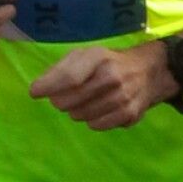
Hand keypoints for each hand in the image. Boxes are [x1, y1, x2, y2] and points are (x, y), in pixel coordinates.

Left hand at [28, 41, 175, 130]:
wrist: (148, 71)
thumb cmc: (107, 63)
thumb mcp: (84, 56)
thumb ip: (60, 70)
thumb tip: (37, 90)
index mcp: (98, 57)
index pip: (68, 77)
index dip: (48, 87)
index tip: (35, 93)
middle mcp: (112, 77)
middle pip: (70, 100)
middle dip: (60, 101)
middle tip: (65, 96)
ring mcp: (123, 97)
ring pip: (80, 116)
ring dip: (76, 111)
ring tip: (85, 100)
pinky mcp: (130, 114)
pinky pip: (96, 125)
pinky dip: (91, 120)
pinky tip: (98, 109)